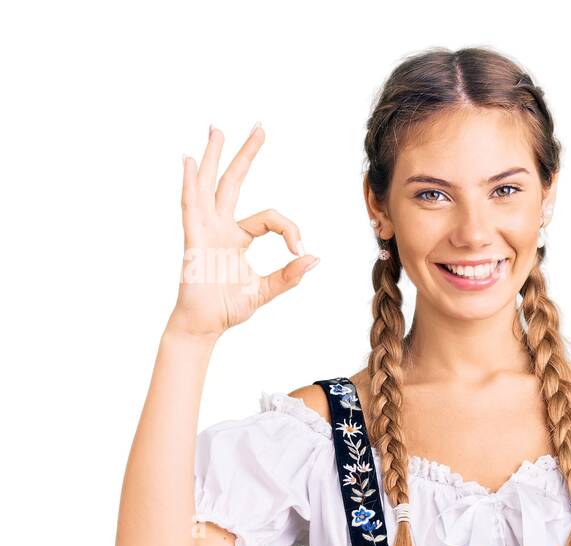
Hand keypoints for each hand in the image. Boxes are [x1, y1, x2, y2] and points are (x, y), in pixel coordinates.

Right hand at [172, 124, 318, 336]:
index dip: (289, 229)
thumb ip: (289, 275)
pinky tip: (188, 162)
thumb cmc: (228, 308)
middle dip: (246, 154)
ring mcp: (204, 230)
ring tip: (216, 129)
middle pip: (232, 182)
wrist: (205, 325)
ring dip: (213, 157)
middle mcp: (219, 227)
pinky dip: (190, 185)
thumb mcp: (266, 290)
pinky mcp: (194, 240)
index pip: (269, 218)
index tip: (300, 249)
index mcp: (237, 237)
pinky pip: (191, 207)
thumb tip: (314, 258)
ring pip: (209, 186)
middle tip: (259, 127)